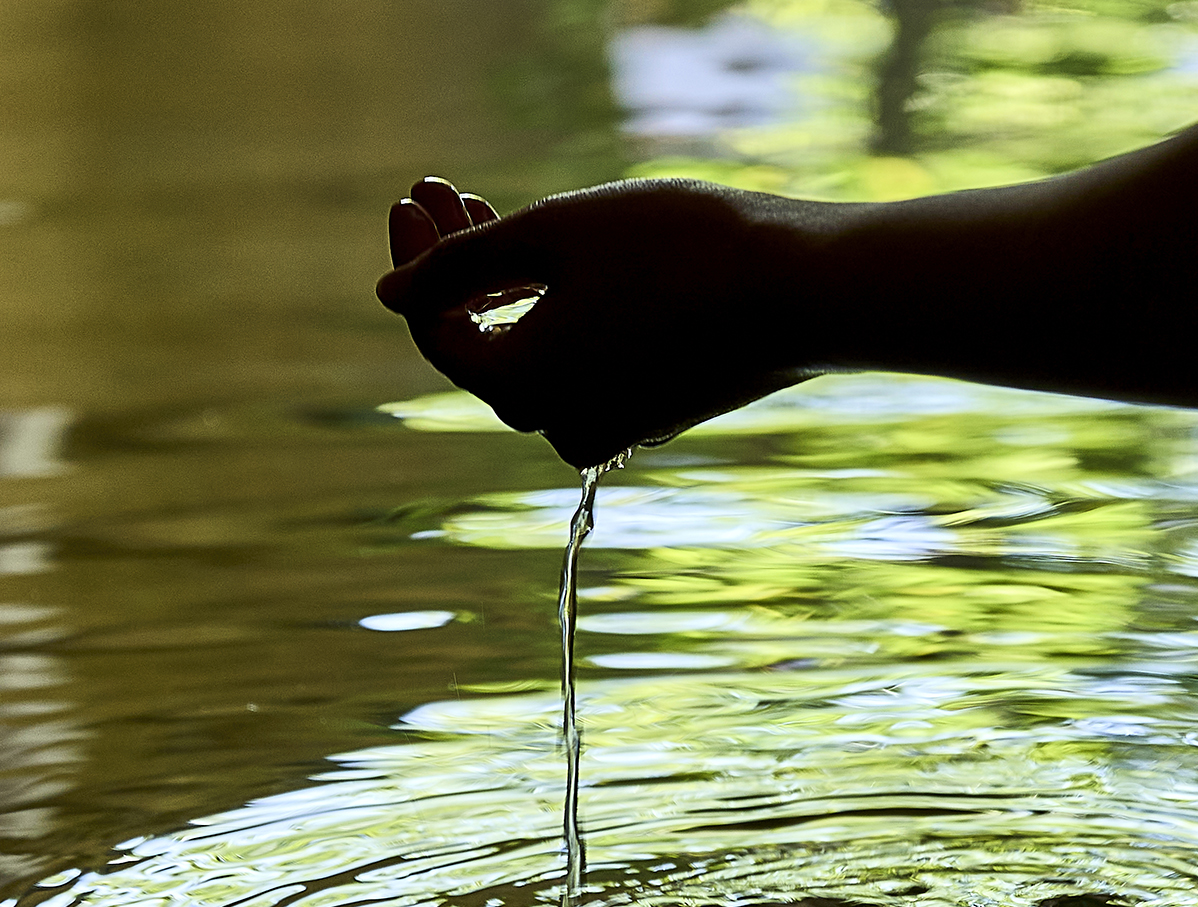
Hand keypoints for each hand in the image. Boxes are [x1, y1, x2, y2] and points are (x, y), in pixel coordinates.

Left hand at [377, 176, 817, 467]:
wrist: (810, 288)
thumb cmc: (677, 250)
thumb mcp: (552, 235)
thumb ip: (457, 263)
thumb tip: (387, 294)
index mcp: (519, 391)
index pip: (434, 328)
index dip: (414, 259)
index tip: (414, 193)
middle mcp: (555, 425)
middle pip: (478, 340)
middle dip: (454, 262)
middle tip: (445, 189)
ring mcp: (606, 425)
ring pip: (529, 348)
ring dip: (502, 281)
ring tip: (495, 208)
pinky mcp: (649, 410)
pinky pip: (579, 361)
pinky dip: (558, 310)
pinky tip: (559, 255)